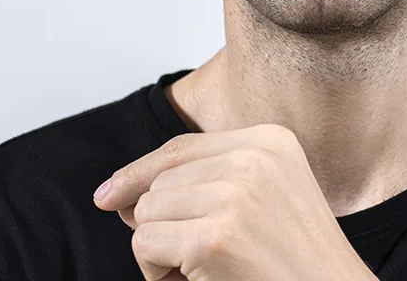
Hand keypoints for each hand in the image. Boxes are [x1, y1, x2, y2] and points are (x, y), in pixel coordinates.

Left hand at [92, 124, 377, 280]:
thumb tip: (119, 193)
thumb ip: (205, 180)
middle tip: (196, 256)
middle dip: (161, 222)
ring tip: (203, 267)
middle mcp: (255, 157)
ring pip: (148, 210)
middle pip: (162, 179)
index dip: (141, 170)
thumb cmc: (295, 259)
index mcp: (271, 140)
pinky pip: (147, 243)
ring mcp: (238, 194)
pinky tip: (196, 280)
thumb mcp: (265, 196)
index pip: (183, 146)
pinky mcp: (218, 237)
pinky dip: (156, 271)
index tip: (111, 192)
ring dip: (159, 248)